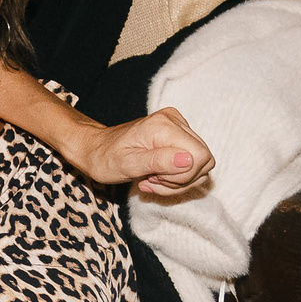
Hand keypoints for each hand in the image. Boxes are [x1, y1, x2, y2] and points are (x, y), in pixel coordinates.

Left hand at [77, 107, 215, 195]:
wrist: (96, 149)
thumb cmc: (106, 158)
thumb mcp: (127, 165)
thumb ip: (158, 161)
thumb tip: (189, 160)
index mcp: (163, 125)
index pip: (200, 157)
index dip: (184, 176)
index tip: (155, 178)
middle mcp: (175, 120)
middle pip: (204, 161)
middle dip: (179, 181)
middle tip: (151, 181)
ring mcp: (178, 125)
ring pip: (200, 164)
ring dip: (177, 181)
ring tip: (150, 178)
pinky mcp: (179, 134)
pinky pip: (192, 162)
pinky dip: (176, 175)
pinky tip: (155, 175)